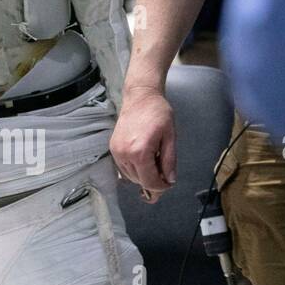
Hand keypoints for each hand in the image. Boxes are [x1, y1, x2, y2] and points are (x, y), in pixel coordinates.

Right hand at [110, 88, 176, 202]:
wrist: (141, 97)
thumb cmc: (158, 113)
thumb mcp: (170, 137)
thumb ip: (169, 162)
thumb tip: (170, 180)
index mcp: (140, 152)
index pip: (149, 182)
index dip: (161, 187)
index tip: (168, 184)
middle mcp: (124, 154)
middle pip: (139, 181)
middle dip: (153, 181)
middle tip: (164, 173)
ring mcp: (116, 152)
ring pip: (130, 177)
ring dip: (143, 175)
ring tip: (154, 162)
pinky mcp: (113, 148)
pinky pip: (123, 168)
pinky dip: (134, 169)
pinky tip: (143, 160)